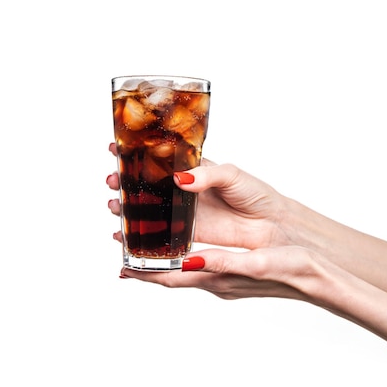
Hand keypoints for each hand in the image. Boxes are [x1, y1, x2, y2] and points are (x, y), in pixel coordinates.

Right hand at [106, 142, 289, 251]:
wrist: (275, 226)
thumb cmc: (258, 195)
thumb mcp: (233, 176)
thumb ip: (208, 175)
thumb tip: (181, 178)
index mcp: (194, 171)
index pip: (159, 159)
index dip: (136, 153)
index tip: (114, 148)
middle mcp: (185, 192)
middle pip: (147, 186)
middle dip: (125, 182)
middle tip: (111, 181)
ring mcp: (185, 214)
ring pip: (149, 211)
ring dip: (128, 209)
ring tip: (114, 207)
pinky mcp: (189, 236)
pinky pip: (160, 236)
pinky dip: (141, 238)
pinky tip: (125, 238)